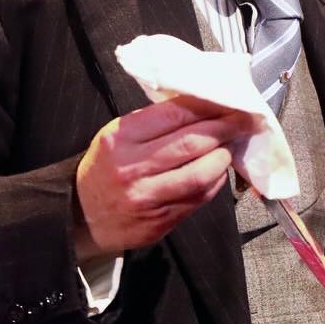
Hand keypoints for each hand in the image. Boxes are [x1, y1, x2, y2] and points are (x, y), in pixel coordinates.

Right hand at [73, 96, 256, 260]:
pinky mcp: (159, 222)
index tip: (227, 101)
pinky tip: (217, 171)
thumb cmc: (105, 168)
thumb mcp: (117, 135)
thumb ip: (153, 122)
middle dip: (224, 129)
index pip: (174, 114)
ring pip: (199, 173)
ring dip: (222, 157)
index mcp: (120, 138)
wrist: (82, 216)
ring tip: (229, 146)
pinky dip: (214, 181)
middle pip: (191, 143)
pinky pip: (198, 198)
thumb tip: (201, 106)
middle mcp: (132, 168)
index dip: (207, 106)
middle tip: (243, 120)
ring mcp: (147, 198)